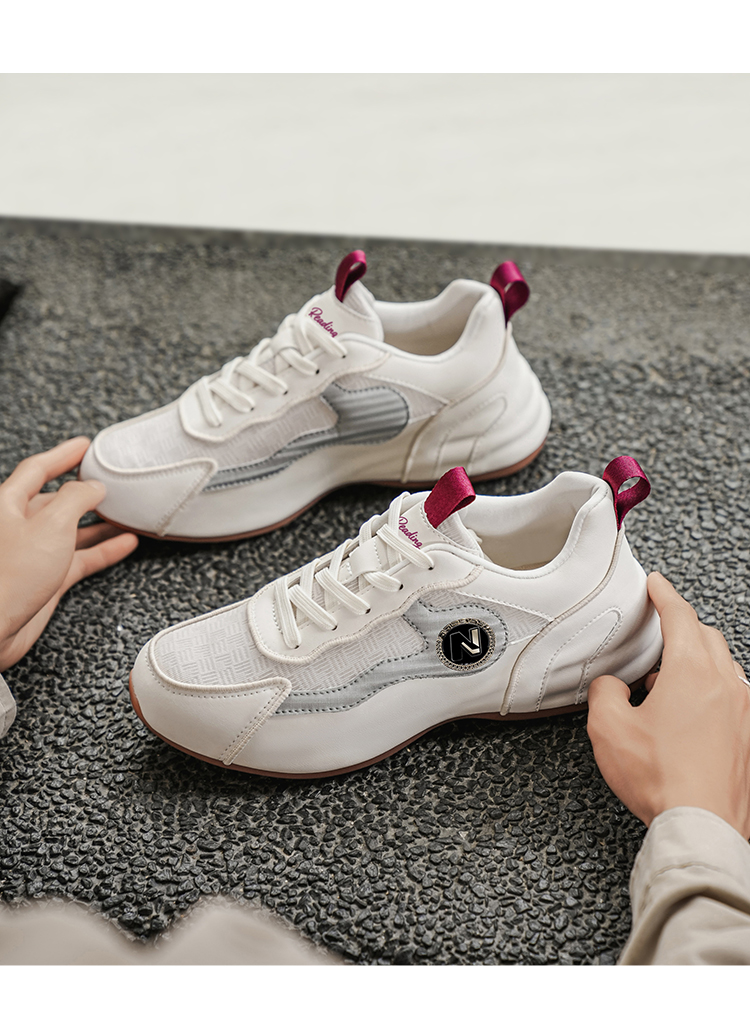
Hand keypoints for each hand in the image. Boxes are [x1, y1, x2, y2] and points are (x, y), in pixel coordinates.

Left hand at [0, 437, 138, 671]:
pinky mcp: (45, 579)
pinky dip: (103, 550)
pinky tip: (123, 544)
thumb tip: (93, 486)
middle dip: (83, 491)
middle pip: (55, 500)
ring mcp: (33, 553)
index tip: (84, 447)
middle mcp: (19, 527)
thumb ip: (76, 499)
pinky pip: (80, 558)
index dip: (62, 455)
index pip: (37, 469)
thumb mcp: (51, 524)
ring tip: (123, 513)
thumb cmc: (8, 578)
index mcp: (8, 504)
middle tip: (109, 482)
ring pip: (71, 530)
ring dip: (98, 522)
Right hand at [587, 571, 749, 838]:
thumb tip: (611, 686)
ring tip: (667, 678)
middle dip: (682, 626)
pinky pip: (731, 695)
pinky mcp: (749, 737)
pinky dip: (709, 690)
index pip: (680, 616)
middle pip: (707, 637)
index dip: (665, 595)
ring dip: (696, 661)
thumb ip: (605, 693)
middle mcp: (726, 685)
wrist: (703, 825)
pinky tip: (688, 711)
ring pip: (723, 666)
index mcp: (692, 672)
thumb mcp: (608, 728)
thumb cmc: (662, 779)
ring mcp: (743, 711)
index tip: (657, 585)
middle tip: (660, 628)